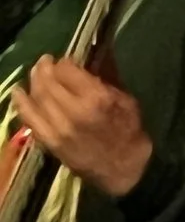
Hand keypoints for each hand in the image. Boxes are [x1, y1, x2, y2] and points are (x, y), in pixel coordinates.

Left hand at [17, 56, 152, 198]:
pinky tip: (18, 92)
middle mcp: (74, 111)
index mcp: (97, 99)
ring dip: (34, 81)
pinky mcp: (49, 140)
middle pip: (49, 82)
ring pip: (37, 97)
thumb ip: (107, 78)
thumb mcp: (126, 100)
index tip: (67, 60)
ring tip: (36, 72)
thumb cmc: (129, 131)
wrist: (123, 167)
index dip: (64, 62)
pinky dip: (21, 103)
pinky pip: (29, 118)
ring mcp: (58, 127)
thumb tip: (96, 54)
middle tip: (46, 61)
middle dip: (45, 68)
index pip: (68, 70)